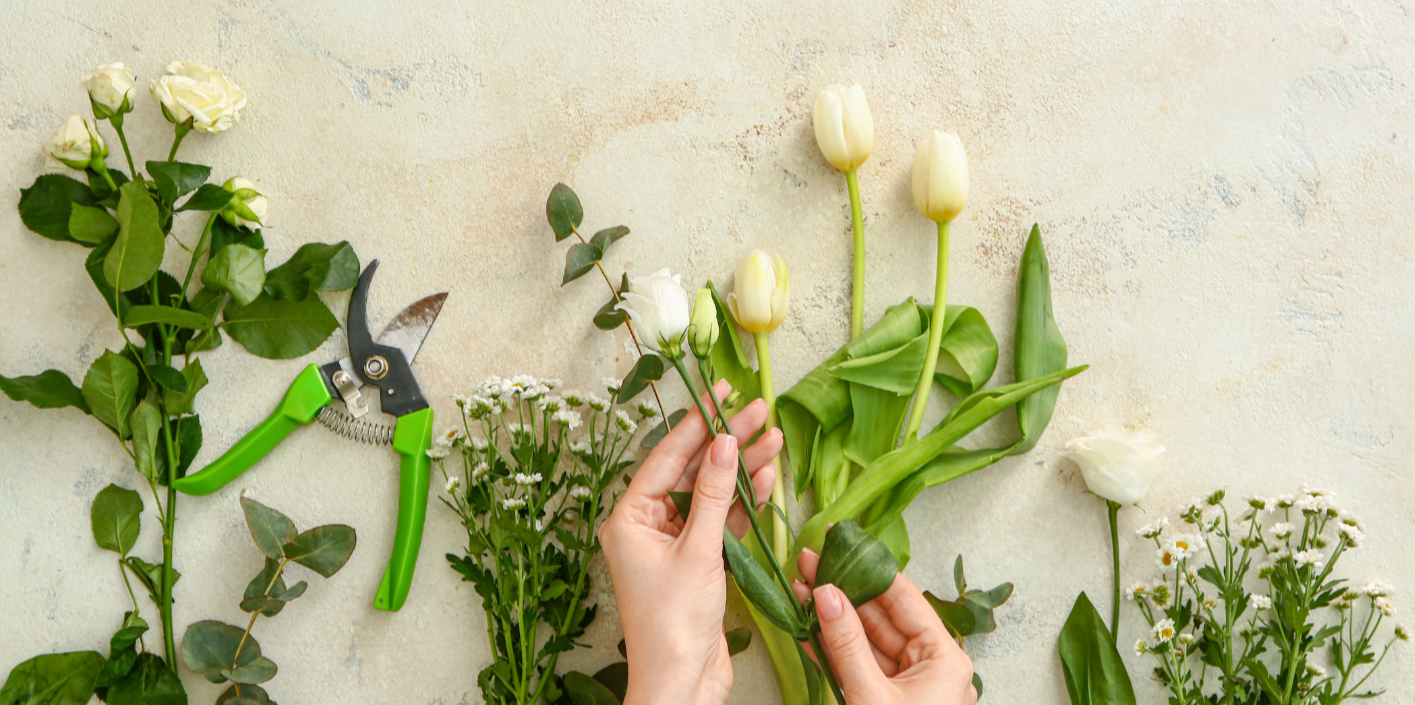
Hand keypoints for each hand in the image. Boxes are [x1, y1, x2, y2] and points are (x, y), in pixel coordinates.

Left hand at [600, 380, 781, 704]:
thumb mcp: (698, 551)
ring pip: (711, 494)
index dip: (698, 422)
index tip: (721, 392)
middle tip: (759, 410)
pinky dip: (744, 502)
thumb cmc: (674, 625)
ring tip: (775, 439)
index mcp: (629, 518)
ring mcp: (673, 544)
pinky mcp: (698, 562)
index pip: (666, 456)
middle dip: (727, 442)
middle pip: (691, 470)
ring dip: (742, 469)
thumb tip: (724, 443)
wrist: (681, 683)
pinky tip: (767, 478)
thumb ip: (715, 494)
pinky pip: (722, 521)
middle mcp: (646, 526)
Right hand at [793, 549, 977, 704]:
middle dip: (842, 592)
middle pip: (882, 617)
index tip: (840, 545)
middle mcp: (931, 668)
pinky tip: (808, 627)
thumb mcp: (871, 695)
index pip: (904, 599)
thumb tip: (826, 594)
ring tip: (800, 591)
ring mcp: (908, 685)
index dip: (868, 569)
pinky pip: (860, 666)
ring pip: (866, 642)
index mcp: (945, 660)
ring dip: (831, 619)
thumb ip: (846, 643)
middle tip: (810, 564)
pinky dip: (833, 650)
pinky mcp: (886, 700)